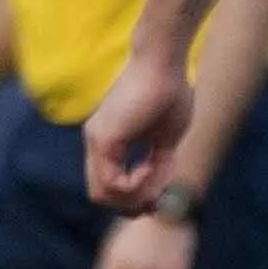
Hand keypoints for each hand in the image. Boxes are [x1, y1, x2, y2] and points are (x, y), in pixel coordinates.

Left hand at [85, 53, 191, 212]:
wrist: (164, 63)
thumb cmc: (171, 91)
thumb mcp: (168, 138)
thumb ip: (159, 164)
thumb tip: (159, 191)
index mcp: (110, 142)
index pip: (110, 184)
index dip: (135, 198)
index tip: (159, 196)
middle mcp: (97, 143)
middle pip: (101, 195)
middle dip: (131, 205)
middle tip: (156, 201)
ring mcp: (96, 141)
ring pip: (102, 194)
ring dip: (133, 198)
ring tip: (156, 184)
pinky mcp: (103, 138)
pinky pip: (111, 182)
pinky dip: (134, 186)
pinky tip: (150, 173)